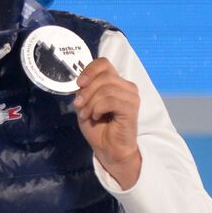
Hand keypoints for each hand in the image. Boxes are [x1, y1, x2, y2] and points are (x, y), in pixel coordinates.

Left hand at [73, 58, 141, 188]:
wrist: (107, 149)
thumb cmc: (98, 127)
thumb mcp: (85, 104)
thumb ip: (84, 90)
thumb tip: (80, 82)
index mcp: (115, 82)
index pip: (104, 63)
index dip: (89, 70)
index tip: (78, 83)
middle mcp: (126, 86)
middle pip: (103, 76)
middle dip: (86, 91)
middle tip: (79, 106)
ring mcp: (131, 97)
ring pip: (106, 89)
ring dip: (90, 103)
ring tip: (87, 115)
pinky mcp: (132, 108)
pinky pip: (111, 100)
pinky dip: (98, 108)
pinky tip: (97, 117)